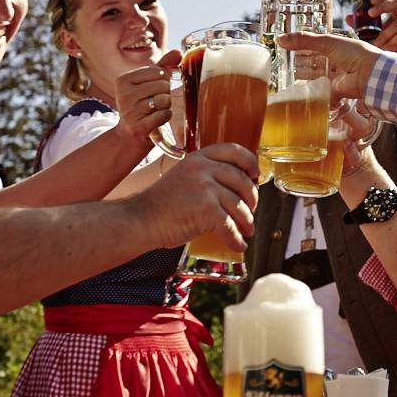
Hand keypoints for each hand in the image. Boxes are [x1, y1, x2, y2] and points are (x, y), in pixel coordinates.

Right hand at [113, 50, 181, 143]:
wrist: (129, 135)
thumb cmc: (141, 105)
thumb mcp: (146, 84)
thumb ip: (162, 67)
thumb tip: (178, 53)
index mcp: (123, 80)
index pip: (158, 71)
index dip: (163, 80)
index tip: (153, 89)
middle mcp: (123, 94)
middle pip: (163, 86)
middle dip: (165, 94)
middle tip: (155, 102)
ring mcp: (130, 111)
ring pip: (165, 100)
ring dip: (166, 106)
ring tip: (155, 110)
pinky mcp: (138, 127)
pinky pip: (164, 115)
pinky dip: (165, 117)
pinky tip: (156, 119)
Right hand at [133, 143, 259, 251]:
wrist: (141, 220)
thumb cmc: (162, 204)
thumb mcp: (184, 177)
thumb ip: (206, 176)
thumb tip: (237, 189)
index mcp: (199, 158)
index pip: (234, 151)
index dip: (250, 162)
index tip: (255, 174)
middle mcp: (203, 168)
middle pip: (242, 180)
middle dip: (251, 198)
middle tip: (251, 210)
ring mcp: (205, 187)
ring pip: (238, 205)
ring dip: (247, 221)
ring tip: (246, 231)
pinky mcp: (206, 209)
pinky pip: (230, 226)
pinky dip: (236, 239)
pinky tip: (237, 245)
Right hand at [277, 32, 380, 100]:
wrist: (369, 74)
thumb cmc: (353, 53)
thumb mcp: (326, 42)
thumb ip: (303, 40)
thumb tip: (280, 39)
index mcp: (334, 46)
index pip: (312, 45)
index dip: (299, 45)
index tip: (283, 46)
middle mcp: (334, 61)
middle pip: (311, 62)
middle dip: (298, 63)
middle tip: (279, 62)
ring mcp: (334, 77)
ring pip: (313, 77)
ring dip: (301, 78)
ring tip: (283, 77)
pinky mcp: (334, 92)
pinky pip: (319, 94)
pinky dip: (310, 94)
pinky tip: (296, 94)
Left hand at [369, 0, 396, 54]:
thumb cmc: (392, 40)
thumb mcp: (377, 31)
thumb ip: (364, 24)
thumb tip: (349, 17)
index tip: (371, 1)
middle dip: (382, 7)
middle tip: (370, 14)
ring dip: (385, 33)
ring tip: (377, 42)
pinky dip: (395, 41)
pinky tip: (389, 46)